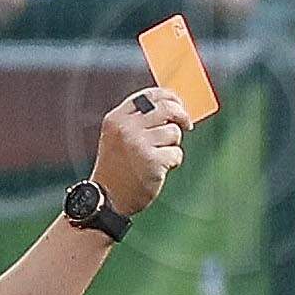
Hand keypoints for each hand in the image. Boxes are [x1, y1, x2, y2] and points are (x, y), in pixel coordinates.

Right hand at [92, 86, 186, 213]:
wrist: (107, 199)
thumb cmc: (116, 168)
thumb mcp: (118, 136)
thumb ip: (138, 120)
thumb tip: (171, 106)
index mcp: (117, 118)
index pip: (150, 95)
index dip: (169, 96)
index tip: (179, 103)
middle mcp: (127, 128)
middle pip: (167, 109)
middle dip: (182, 115)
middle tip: (187, 124)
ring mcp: (139, 144)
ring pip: (174, 132)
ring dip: (173, 145)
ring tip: (159, 156)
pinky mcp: (152, 162)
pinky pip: (176, 154)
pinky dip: (173, 161)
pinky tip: (160, 169)